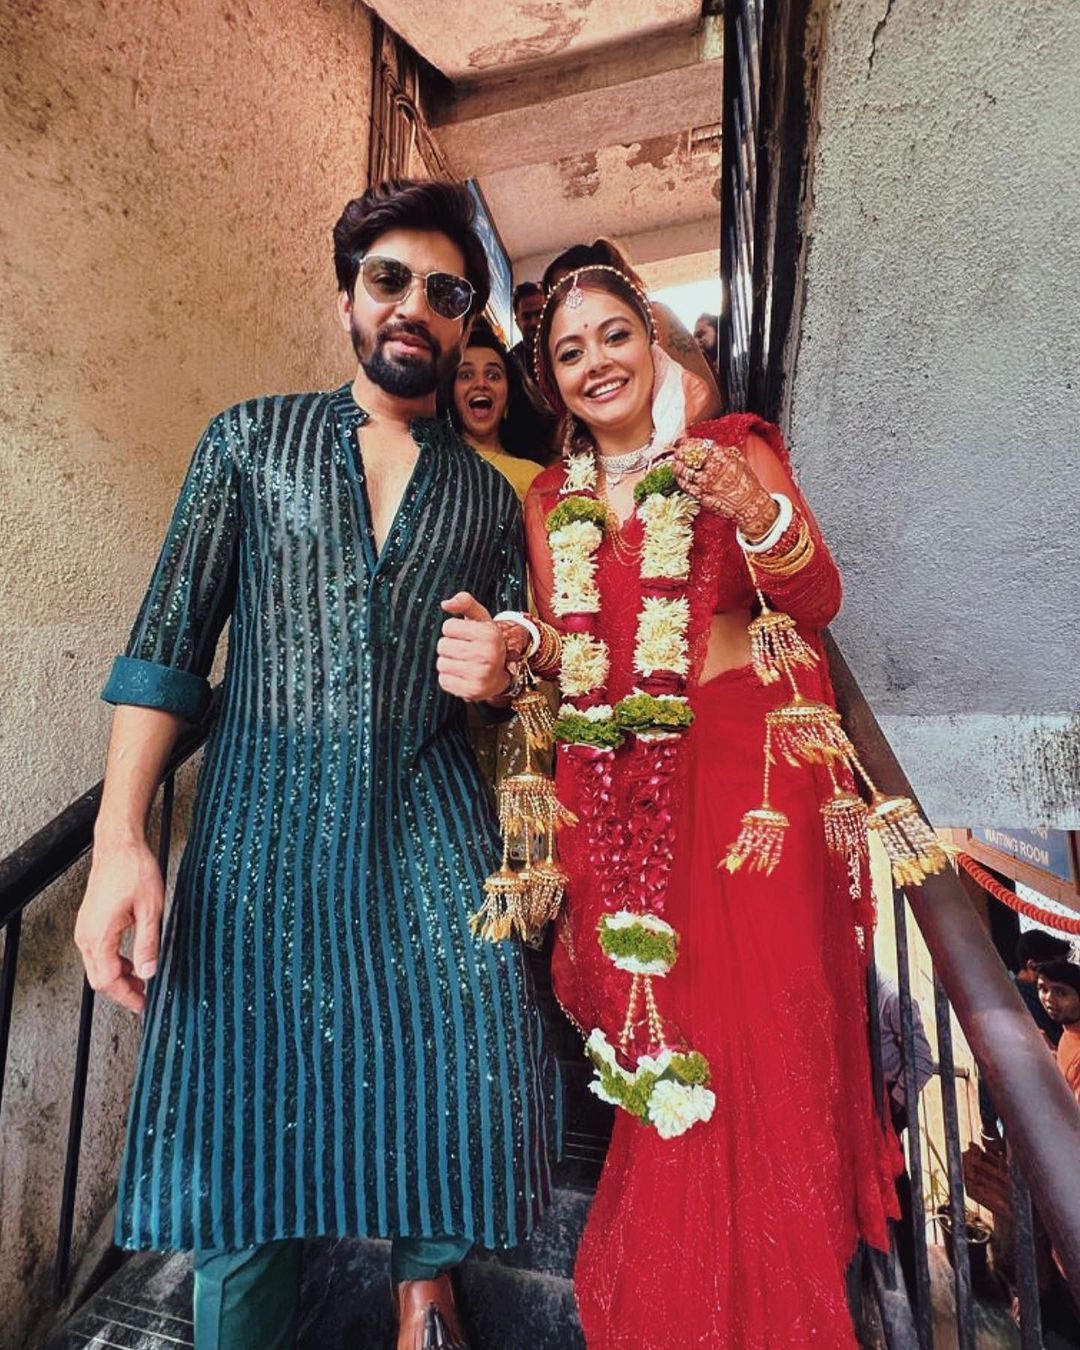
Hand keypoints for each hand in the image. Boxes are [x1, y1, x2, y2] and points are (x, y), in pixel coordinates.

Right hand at [74, 838, 163, 1012]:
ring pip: (97, 966)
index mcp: (99, 935)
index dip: (126, 996)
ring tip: (141, 981)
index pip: (108, 980)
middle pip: (99, 978)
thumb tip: (149, 972)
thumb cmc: (133, 870)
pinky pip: (97, 951)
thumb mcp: (150, 909)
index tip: (142, 1004)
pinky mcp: (90, 921)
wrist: (119, 845)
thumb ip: (148, 944)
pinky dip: (114, 962)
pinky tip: (132, 961)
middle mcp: (86, 935)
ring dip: (118, 977)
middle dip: (121, 991)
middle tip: (143, 998)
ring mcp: (86, 928)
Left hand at [437, 592, 513, 701]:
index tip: (467, 635)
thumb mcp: (481, 618)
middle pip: (442, 646)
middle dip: (450, 646)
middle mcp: (487, 654)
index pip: (448, 627)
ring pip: (441, 664)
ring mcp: (480, 675)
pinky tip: (462, 676)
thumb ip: (464, 602)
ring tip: (464, 663)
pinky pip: (443, 681)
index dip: (454, 630)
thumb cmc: (486, 641)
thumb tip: (445, 604)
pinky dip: (449, 678)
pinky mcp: (472, 691)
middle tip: (465, 650)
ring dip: (448, 663)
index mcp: (489, 634)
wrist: (502, 673)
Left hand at [672, 437, 777, 537]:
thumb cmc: (746, 482)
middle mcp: (711, 469)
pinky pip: (685, 485)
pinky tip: (680, 477)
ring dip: (677, 466)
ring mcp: (704, 483)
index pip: (698, 445)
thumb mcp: (738, 460)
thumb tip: (709, 445)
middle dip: (680, 453)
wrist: (750, 504)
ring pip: (683, 471)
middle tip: (677, 452)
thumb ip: (723, 451)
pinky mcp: (701, 495)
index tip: (681, 442)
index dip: (686, 442)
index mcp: (721, 457)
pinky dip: (680, 480)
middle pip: (688, 457)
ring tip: (676, 464)